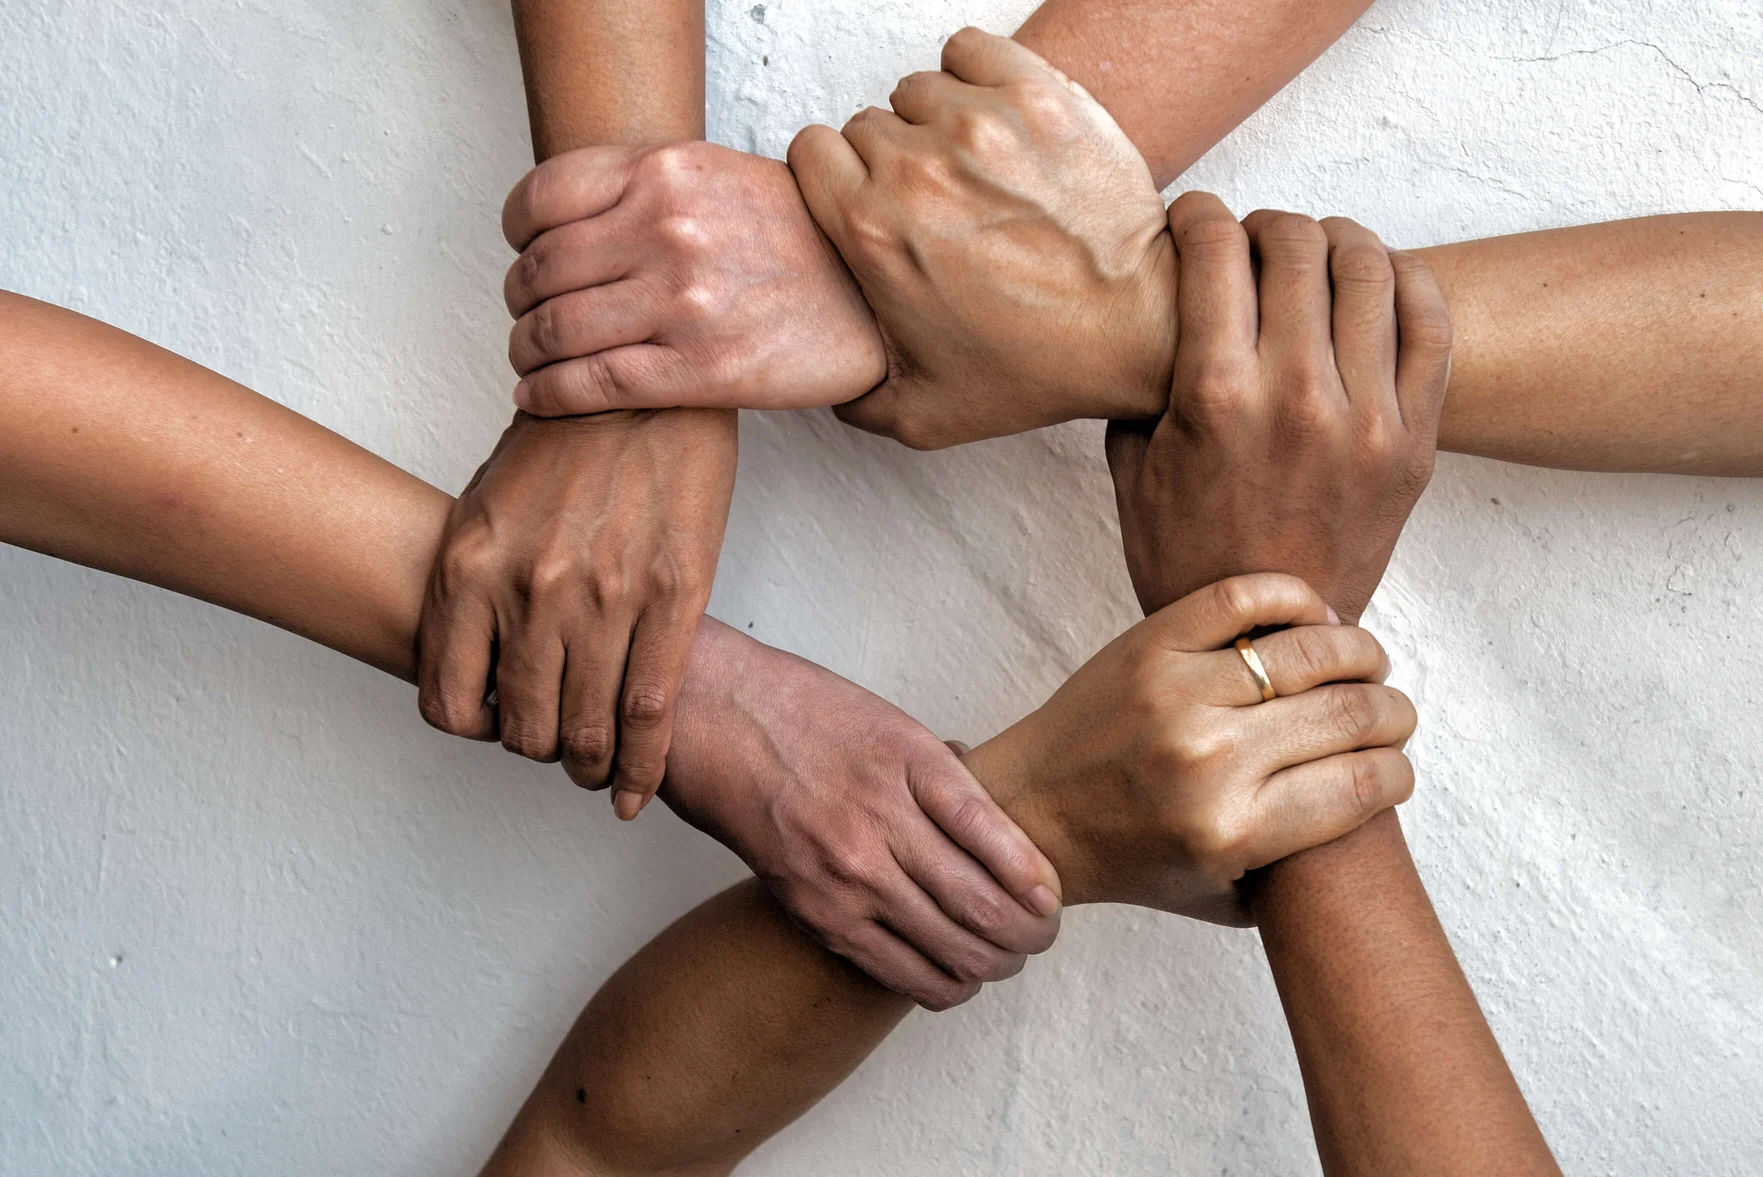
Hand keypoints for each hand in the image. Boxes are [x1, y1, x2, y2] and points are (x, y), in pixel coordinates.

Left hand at [417, 409, 734, 816]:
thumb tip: (479, 670)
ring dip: (589, 766)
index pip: (449, 704)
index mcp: (470, 569)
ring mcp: (605, 598)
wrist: (641, 389)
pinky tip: (634, 790)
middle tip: (556, 748)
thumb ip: (473, 591)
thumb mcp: (484, 508)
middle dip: (540, 752)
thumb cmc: (563, 445)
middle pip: (524, 729)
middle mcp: (531, 591)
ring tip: (596, 766)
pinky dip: (643, 767)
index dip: (475, 731)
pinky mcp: (673, 597)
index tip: (498, 726)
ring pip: (587, 732)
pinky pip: (651, 711)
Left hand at [500, 142, 884, 415]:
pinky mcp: (696, 369)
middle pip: (541, 270)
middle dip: (520, 299)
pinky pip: (589, 383)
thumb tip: (578, 218)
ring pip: (553, 330)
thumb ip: (651, 187)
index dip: (517, 233)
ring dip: (525, 351)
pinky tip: (536, 398)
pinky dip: (546, 394)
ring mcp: (680, 301)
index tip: (522, 252)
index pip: (543, 198)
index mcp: (667, 172)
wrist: (879, 297)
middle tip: (525, 316)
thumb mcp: (726, 178)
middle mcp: (666, 230)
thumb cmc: (807, 241)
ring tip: (529, 360)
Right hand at [663, 619, 1062, 1010]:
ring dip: (996, 963)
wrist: (722, 726)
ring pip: (951, 950)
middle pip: (985, 908)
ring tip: (1008, 956)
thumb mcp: (899, 727)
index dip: (1042, 884)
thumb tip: (1013, 843)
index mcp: (913, 768)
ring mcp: (847, 877)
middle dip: (1032, 933)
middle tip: (1043, 933)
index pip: (1002, 844)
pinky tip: (958, 974)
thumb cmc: (815, 718)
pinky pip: (899, 972)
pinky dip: (944, 983)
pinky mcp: (819, 914)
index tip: (1054, 896)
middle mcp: (881, 826)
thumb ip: (955, 783)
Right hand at [787, 28, 1174, 448]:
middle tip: (930, 204)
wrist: (1137, 331)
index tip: (862, 198)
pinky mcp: (1037, 95)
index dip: (833, 177)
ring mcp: (980, 125)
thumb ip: (852, 395)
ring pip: (918, 90)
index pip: (810, 152)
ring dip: (934, 123)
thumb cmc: (1038, 368)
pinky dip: (974, 76)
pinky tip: (993, 124)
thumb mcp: (920, 414)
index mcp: (873, 232)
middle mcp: (917, 169)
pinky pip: (969, 50)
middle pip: (865, 125)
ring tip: (971, 171)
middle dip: (887, 160)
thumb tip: (822, 374)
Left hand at [966, 574, 1414, 924]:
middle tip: (1389, 712)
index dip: (1399, 770)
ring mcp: (1177, 693)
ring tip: (1362, 663)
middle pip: (1351, 714)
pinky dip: (1295, 597)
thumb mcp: (1224, 895)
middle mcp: (1209, 760)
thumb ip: (1302, 871)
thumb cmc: (1132, 858)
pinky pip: (1244, 596)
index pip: (1365, 784)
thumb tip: (1377, 809)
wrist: (1031, 813)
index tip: (1397, 765)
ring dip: (1359, 653)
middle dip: (1392, 712)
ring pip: (1313, 649)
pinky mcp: (1148, 643)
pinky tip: (1310, 618)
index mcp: (1233, 830)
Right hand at [1107, 195, 1452, 620]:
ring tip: (1314, 253)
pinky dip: (1404, 282)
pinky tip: (1375, 284)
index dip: (1200, 216)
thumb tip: (1158, 305)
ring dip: (1335, 240)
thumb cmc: (1187, 556)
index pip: (1217, 252)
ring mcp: (1368, 420)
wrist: (1265, 642)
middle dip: (1265, 223)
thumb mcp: (1134, 467)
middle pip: (1296, 244)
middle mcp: (1298, 397)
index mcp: (1216, 397)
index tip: (1193, 217)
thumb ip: (1145, 380)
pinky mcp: (1416, 444)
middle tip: (1251, 239)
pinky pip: (1432, 323)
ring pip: (1370, 267)